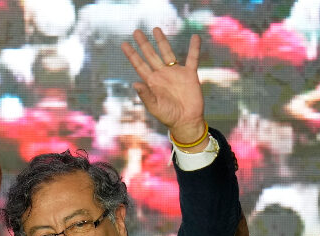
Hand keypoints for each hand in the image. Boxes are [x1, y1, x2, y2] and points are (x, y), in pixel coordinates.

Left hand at [121, 28, 205, 146]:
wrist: (187, 121)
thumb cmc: (169, 116)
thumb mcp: (154, 107)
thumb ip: (145, 95)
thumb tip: (135, 83)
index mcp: (152, 82)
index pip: (139, 65)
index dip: (132, 55)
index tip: (124, 44)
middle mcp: (162, 75)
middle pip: (151, 55)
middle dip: (144, 43)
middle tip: (137, 31)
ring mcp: (176, 73)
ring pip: (167, 53)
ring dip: (162, 41)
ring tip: (156, 29)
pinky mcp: (189, 75)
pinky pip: (192, 58)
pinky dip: (194, 48)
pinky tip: (195, 37)